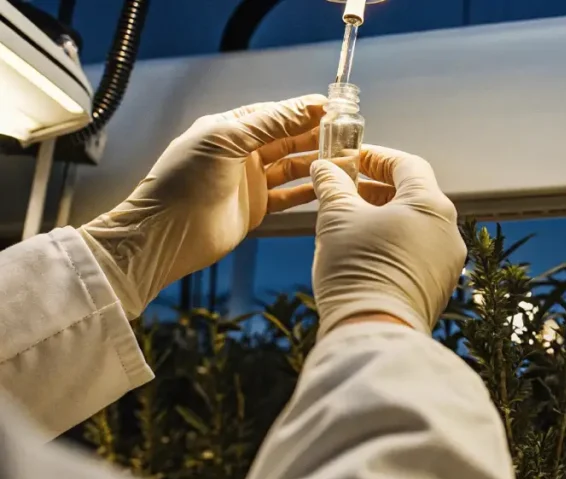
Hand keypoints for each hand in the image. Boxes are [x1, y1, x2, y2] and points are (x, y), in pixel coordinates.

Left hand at [79, 94, 327, 317]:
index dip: (303, 110)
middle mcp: (242, 152)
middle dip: (315, 134)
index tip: (333, 109)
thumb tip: (306, 107)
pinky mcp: (257, 208)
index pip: (275, 113)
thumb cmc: (183, 181)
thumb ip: (269, 123)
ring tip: (344, 158)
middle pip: (288, 138)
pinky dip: (309, 190)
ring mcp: (250, 181)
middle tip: (346, 133)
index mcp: (230, 128)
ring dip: (317, 161)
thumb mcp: (225, 140)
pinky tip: (328, 185)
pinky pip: (290, 196)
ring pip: (292, 166)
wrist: (167, 233)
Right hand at [310, 145, 465, 335]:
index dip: (375, 157)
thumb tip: (325, 169)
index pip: (407, 164)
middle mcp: (448, 231)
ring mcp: (447, 261)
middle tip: (345, 188)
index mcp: (431, 205)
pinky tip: (364, 252)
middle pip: (413, 195)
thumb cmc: (358, 269)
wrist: (375, 332)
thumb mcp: (337, 217)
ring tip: (349, 221)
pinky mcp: (439, 287)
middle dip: (377, 188)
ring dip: (384, 217)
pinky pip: (417, 253)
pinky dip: (394, 243)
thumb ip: (332, 185)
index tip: (350, 158)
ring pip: (415, 226)